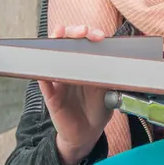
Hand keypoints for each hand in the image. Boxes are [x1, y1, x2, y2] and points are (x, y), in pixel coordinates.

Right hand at [39, 25, 112, 164]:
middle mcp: (69, 67)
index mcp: (85, 64)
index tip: (100, 35)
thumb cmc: (97, 108)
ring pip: (51, 55)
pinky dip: (43, 73)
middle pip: (66, 41)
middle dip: (75, 31)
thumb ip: (111, 74)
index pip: (84, 40)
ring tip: (62, 34)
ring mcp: (58, 80)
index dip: (90, 33)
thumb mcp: (108, 89)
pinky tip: (47, 66)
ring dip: (56, 42)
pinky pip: (44, 82)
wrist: (88, 133)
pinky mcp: (51, 95)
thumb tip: (120, 61)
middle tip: (85, 32)